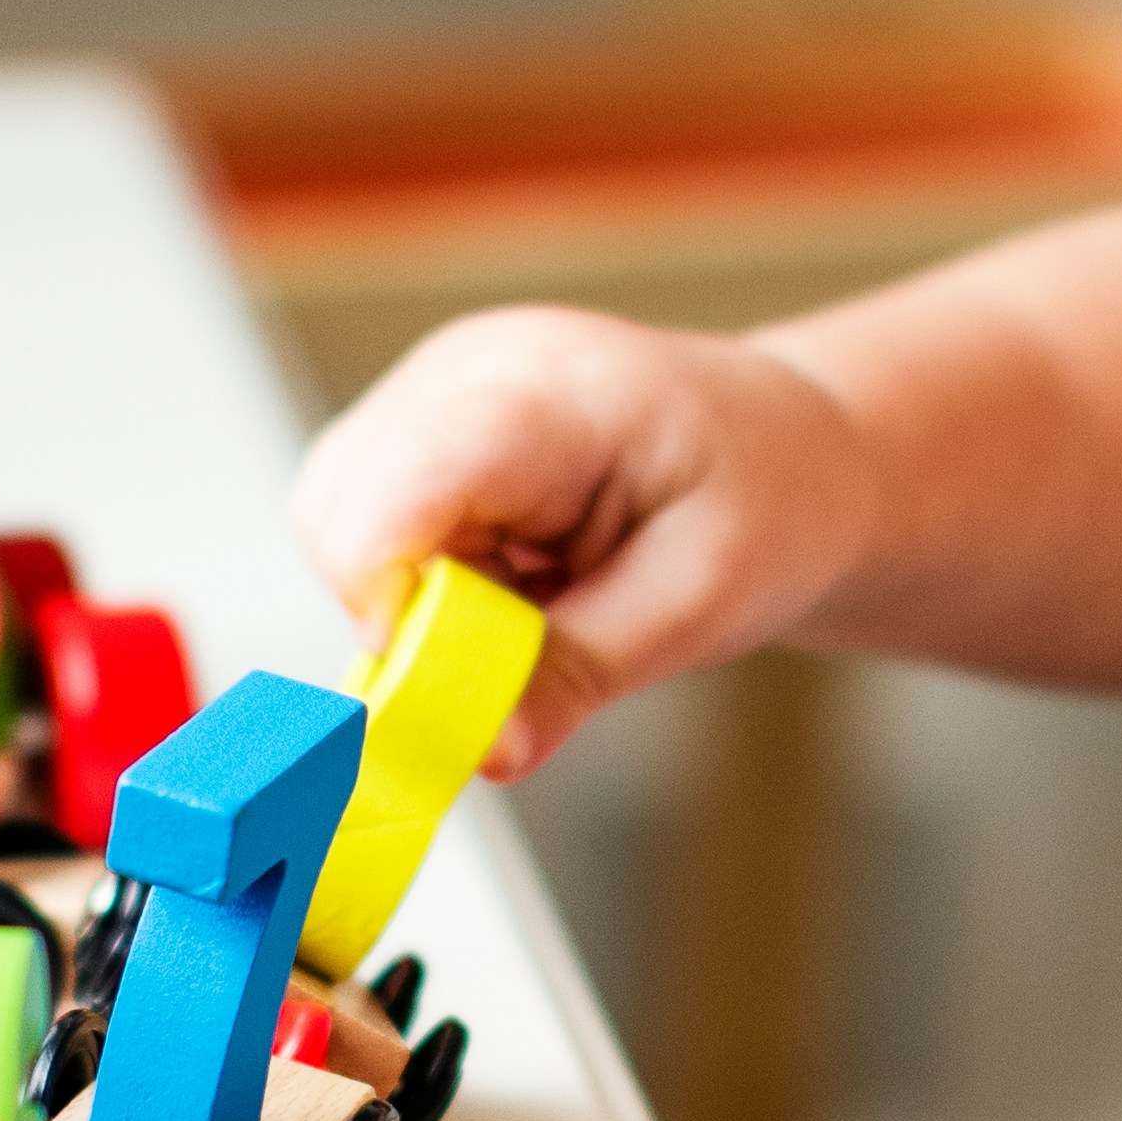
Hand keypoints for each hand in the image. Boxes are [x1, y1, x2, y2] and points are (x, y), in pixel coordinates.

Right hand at [292, 309, 868, 774]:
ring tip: (530, 597)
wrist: (787, 451)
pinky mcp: (419, 424)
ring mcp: (435, 387)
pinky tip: (507, 573)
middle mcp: (469, 368)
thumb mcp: (698, 608)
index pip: (402, 484)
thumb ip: (577, 677)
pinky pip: (361, 522)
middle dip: (401, 613)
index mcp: (553, 394)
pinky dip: (416, 580)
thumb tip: (480, 752)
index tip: (444, 685)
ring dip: (409, 598)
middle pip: (340, 509)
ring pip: (334, 520)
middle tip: (516, 646)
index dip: (392, 600)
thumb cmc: (762, 500)